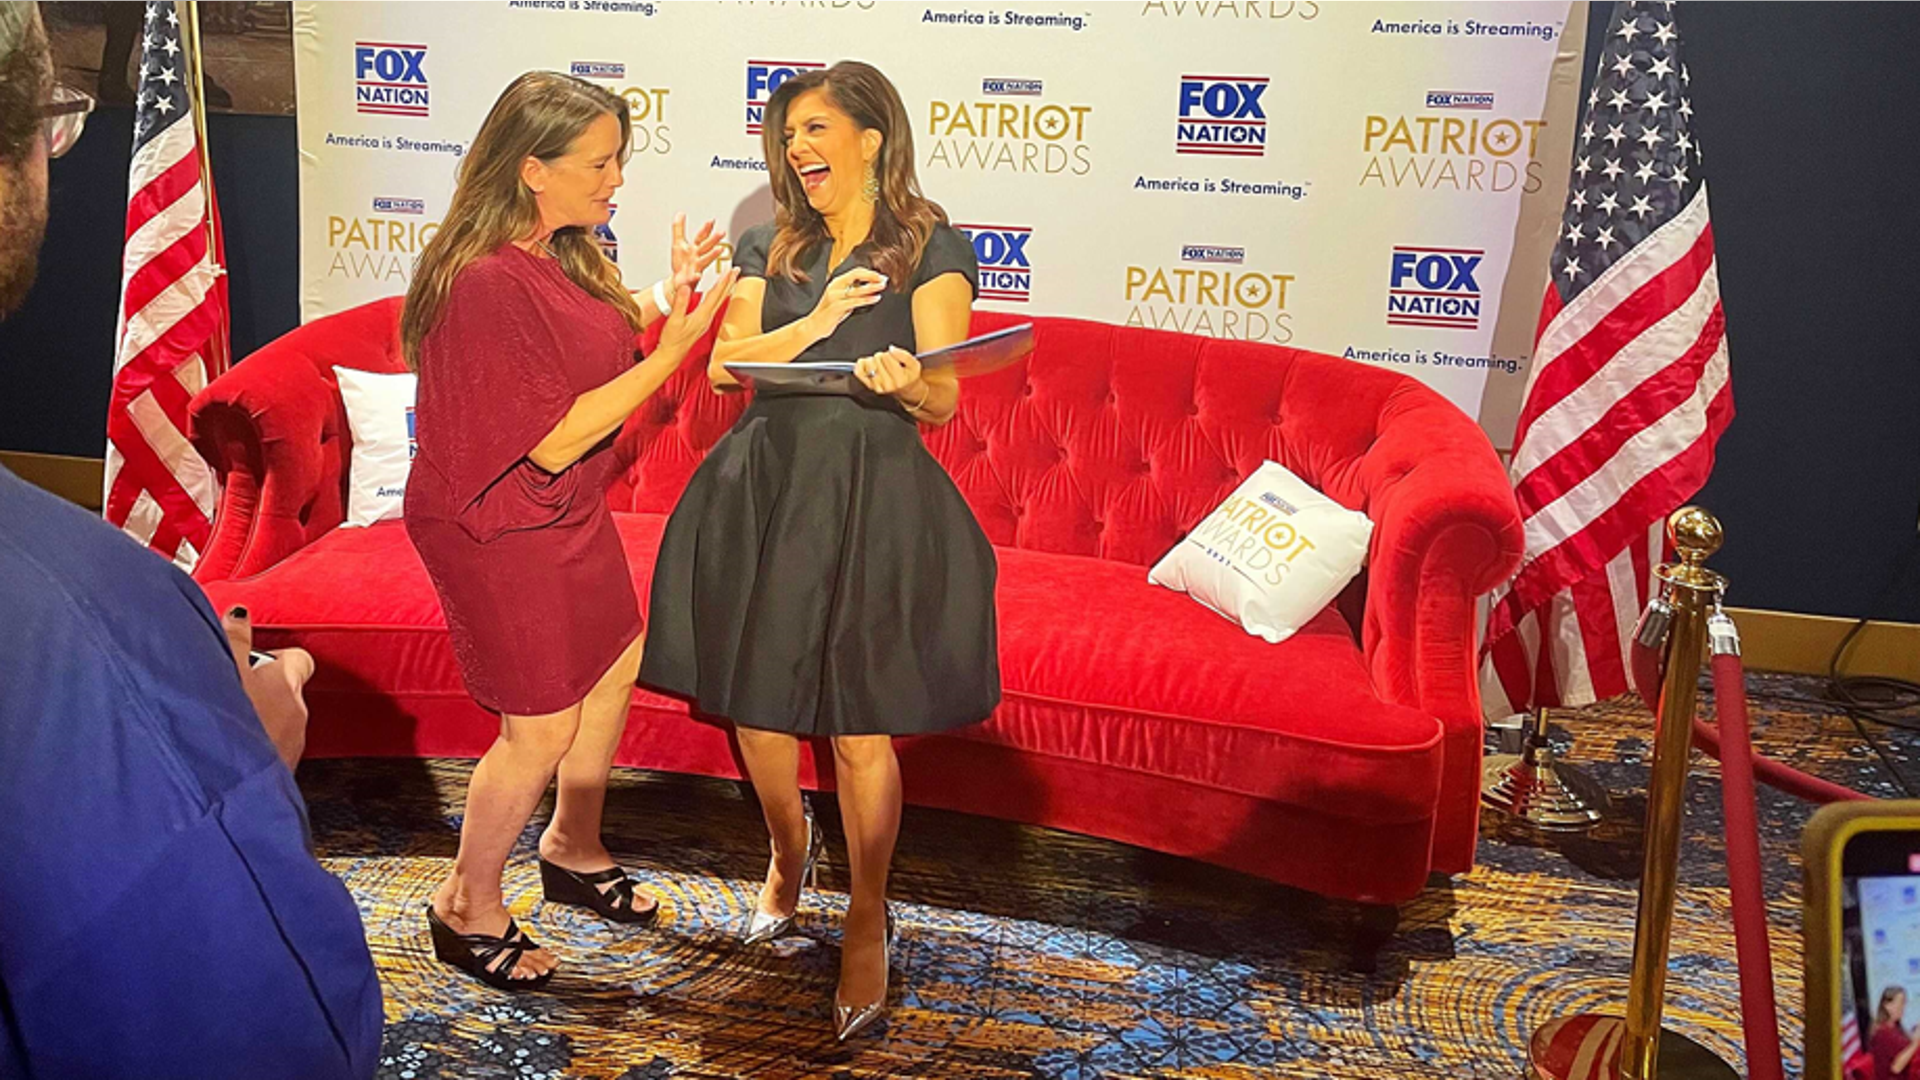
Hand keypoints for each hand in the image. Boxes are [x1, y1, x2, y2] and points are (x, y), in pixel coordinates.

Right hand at [221, 606, 313, 770]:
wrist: (227, 787)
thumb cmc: (227, 728)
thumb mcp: (223, 670)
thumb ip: (233, 640)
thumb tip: (240, 614)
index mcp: (286, 682)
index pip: (298, 659)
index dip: (276, 657)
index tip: (253, 657)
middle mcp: (297, 713)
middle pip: (285, 692)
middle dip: (260, 691)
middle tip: (227, 694)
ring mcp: (292, 746)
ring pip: (277, 723)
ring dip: (256, 721)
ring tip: (221, 726)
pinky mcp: (280, 774)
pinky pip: (269, 752)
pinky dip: (253, 748)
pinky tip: (226, 754)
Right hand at [657, 268, 739, 360]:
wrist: (671, 354)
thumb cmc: (672, 340)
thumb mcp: (674, 320)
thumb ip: (680, 303)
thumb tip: (686, 287)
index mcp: (702, 315)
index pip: (715, 295)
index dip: (723, 281)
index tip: (730, 270)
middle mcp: (706, 318)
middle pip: (721, 296)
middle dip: (729, 282)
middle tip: (737, 270)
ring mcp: (705, 321)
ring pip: (718, 301)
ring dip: (725, 288)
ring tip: (730, 279)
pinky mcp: (702, 323)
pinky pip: (713, 306)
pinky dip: (717, 296)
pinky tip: (716, 295)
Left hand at [667, 213, 723, 295]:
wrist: (678, 282)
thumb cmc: (680, 264)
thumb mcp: (678, 243)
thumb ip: (679, 228)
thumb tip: (680, 214)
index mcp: (695, 248)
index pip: (701, 236)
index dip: (706, 228)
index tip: (711, 221)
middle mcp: (698, 257)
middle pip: (706, 246)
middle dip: (714, 239)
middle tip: (722, 232)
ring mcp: (696, 268)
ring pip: (705, 260)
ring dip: (712, 255)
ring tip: (718, 250)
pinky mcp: (691, 279)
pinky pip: (694, 278)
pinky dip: (696, 277)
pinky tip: (697, 275)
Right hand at [807, 267, 886, 337]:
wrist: (815, 326)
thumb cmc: (830, 314)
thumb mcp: (844, 300)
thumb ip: (854, 293)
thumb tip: (872, 288)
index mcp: (837, 283)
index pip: (856, 272)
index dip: (870, 272)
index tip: (881, 276)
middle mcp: (835, 287)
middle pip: (856, 275)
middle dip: (872, 276)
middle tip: (884, 279)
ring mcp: (834, 296)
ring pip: (857, 289)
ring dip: (872, 287)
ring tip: (882, 286)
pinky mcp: (836, 307)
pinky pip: (854, 301)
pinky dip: (866, 299)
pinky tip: (875, 298)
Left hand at [853, 347, 923, 399]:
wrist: (906, 390)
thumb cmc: (909, 376)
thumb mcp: (914, 364)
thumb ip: (903, 355)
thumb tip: (891, 349)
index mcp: (899, 378)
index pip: (887, 356)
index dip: (890, 353)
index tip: (895, 358)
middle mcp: (887, 383)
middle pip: (877, 358)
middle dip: (883, 357)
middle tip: (889, 363)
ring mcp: (877, 385)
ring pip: (868, 363)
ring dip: (873, 360)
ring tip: (881, 365)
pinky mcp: (869, 386)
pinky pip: (859, 372)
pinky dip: (861, 365)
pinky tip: (868, 365)